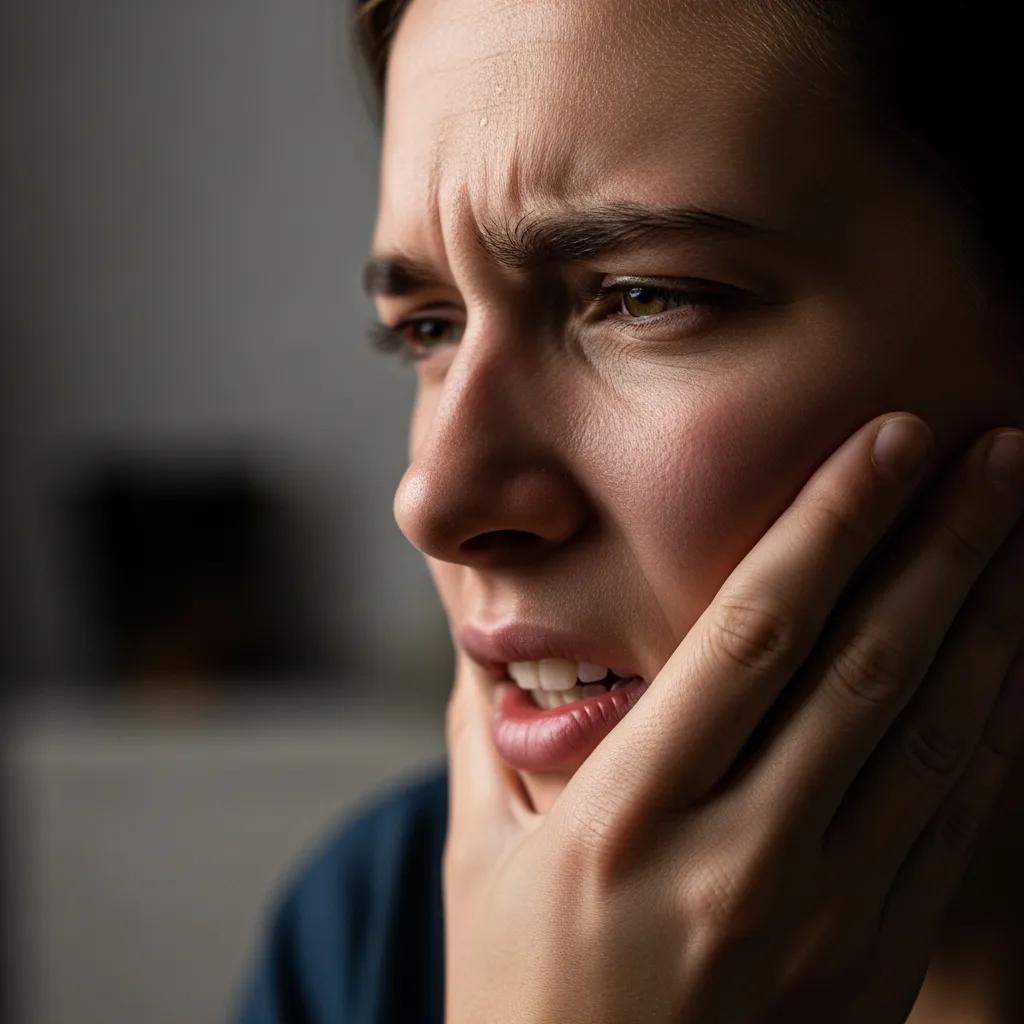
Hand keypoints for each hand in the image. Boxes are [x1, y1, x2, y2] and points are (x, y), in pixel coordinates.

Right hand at [442, 412, 1023, 1023]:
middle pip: (862, 667)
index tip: (888, 441)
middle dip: (940, 544)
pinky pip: (949, 821)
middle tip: (998, 449)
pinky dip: (994, 724)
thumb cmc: (520, 1007)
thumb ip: (488, 739)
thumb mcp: (479, 864)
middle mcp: (737, 861)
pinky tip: (1016, 656)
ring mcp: (823, 921)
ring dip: (989, 620)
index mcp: (626, 818)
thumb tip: (492, 642)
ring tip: (1023, 527)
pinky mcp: (874, 963)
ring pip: (929, 737)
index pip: (751, 635)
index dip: (828, 525)